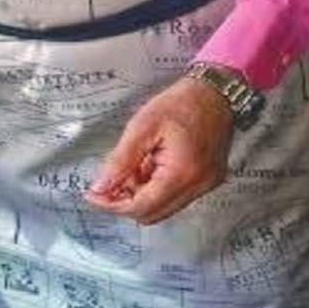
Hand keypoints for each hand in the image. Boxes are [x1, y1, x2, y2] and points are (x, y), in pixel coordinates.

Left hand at [84, 77, 233, 225]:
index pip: (142, 207)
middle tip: (104, 186)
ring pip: (164, 207)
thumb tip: (100, 187)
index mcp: (182, 173)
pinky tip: (144, 168)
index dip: (114, 205)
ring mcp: (206, 185)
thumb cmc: (181, 104)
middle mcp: (198, 186)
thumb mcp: (142, 127)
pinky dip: (155, 188)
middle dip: (125, 203)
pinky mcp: (207, 180)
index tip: (93, 196)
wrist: (215, 93)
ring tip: (125, 171)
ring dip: (140, 196)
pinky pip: (176, 196)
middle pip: (153, 213)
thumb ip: (120, 161)